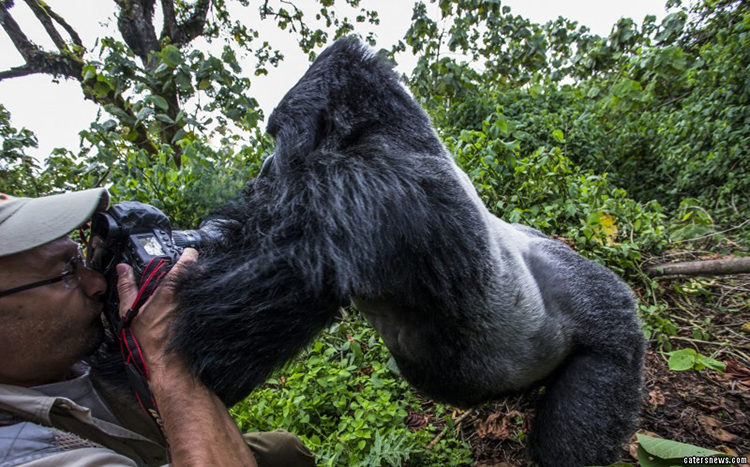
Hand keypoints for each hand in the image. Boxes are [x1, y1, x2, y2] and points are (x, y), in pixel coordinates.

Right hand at [115, 248, 197, 372]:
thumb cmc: (147, 338)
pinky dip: (193, 296)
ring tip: (179, 288)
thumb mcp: (129, 310)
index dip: (189, 253)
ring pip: (199, 284)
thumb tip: (123, 269)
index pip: (189, 260)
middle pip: (197, 271)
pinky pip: (199, 298)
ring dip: (192, 283)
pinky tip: (182, 303)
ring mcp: (194, 304)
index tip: (185, 252)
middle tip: (178, 271)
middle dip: (190, 269)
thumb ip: (127, 286)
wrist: (164, 359)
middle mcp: (186, 294)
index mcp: (170, 289)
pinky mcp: (197, 313)